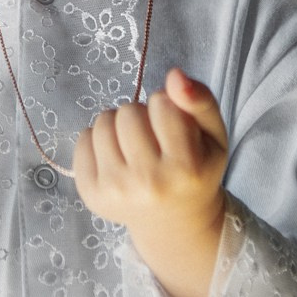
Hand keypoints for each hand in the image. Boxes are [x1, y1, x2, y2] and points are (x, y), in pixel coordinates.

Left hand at [75, 70, 230, 296]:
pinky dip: (98, 140)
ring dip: (119, 124)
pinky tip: (117, 157)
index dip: (169, 106)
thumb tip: (174, 76)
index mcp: (185, 169)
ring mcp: (115, 191)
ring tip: (134, 144)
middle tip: (154, 138)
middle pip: (129, 111)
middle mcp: (148, 183)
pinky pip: (83, 139)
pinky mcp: (90, 193)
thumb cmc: (196, 170)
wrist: (174, 221)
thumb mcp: (213, 135)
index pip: (162, 102)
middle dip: (142, 115)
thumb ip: (201, 100)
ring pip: (103, 121)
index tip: (176, 128)